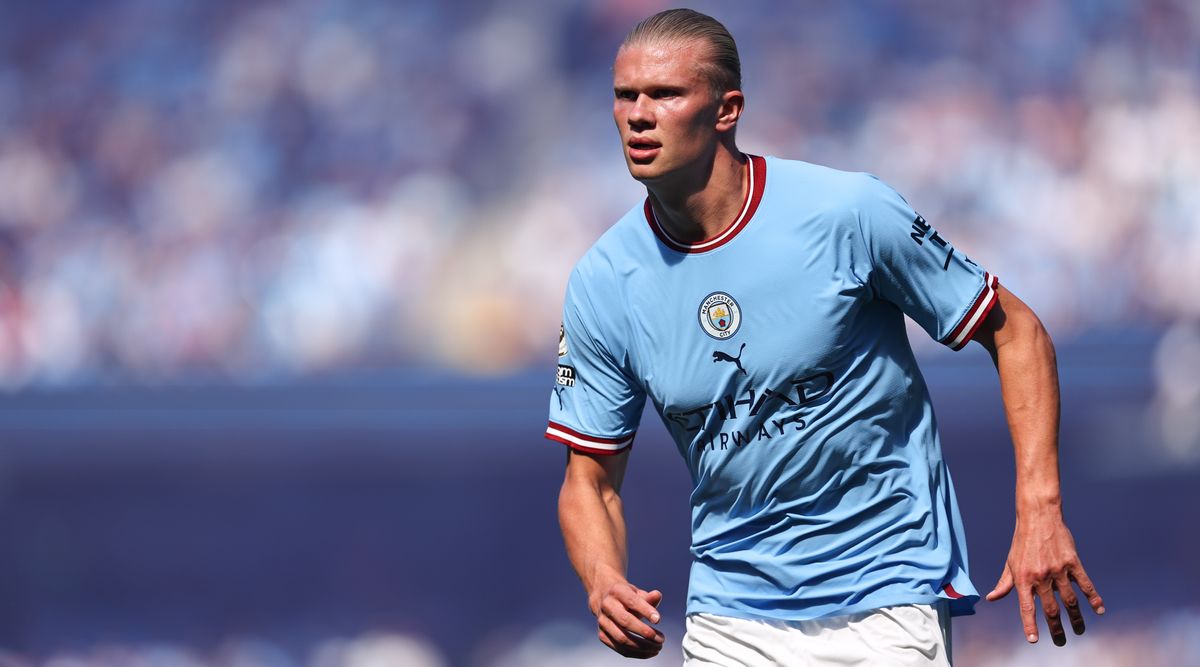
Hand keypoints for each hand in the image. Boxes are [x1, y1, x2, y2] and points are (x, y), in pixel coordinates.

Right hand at [589, 580, 664, 658]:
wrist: (606, 600)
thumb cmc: (628, 597)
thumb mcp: (638, 593)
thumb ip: (648, 597)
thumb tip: (657, 595)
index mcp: (617, 591)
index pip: (631, 601)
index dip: (645, 611)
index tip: (658, 620)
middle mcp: (607, 605)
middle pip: (625, 621)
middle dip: (644, 632)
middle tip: (661, 639)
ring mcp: (603, 622)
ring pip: (622, 638)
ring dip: (642, 646)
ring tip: (657, 647)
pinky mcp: (602, 635)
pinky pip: (620, 648)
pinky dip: (636, 653)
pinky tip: (649, 652)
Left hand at [985, 513, 1104, 645]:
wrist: (1038, 516)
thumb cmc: (1022, 541)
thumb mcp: (1010, 562)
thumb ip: (1004, 583)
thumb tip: (992, 598)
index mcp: (1023, 578)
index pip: (1026, 607)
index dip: (1030, 625)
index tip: (1034, 640)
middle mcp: (1040, 576)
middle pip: (1051, 609)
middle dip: (1056, 628)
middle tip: (1061, 641)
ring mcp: (1058, 569)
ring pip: (1069, 600)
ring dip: (1076, 618)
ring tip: (1079, 630)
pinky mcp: (1073, 562)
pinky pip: (1085, 584)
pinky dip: (1093, 598)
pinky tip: (1099, 609)